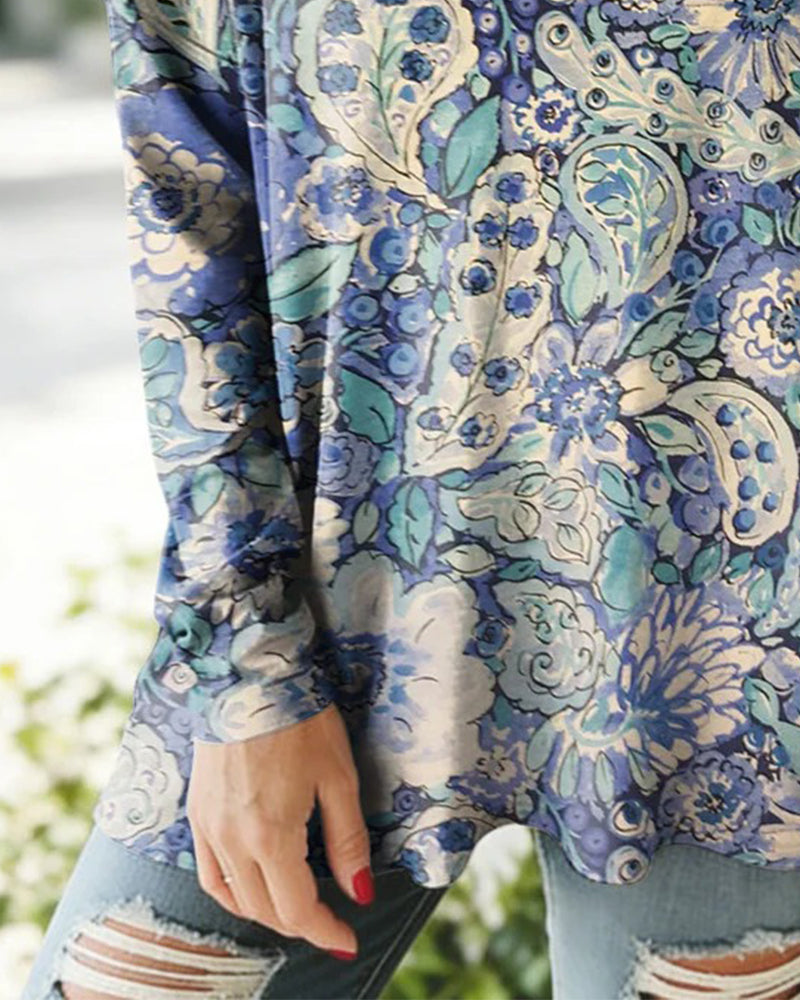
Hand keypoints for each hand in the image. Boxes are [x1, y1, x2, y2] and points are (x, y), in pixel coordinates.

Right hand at [187, 702, 373, 956]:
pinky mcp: (197, 811)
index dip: (325, 931)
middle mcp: (232, 840)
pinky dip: (232, 891)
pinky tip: (252, 882)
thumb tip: (360, 892)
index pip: (297, 909)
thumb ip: (347, 840)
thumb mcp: (338, 777)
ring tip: (297, 905)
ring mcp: (208, 827)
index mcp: (270, 836)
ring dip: (267, 911)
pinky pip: (209, 871)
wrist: (249, 675)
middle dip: (301, 922)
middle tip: (331, 920)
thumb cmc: (301, 720)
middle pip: (265, 909)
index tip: (349, 940)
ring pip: (234, 896)